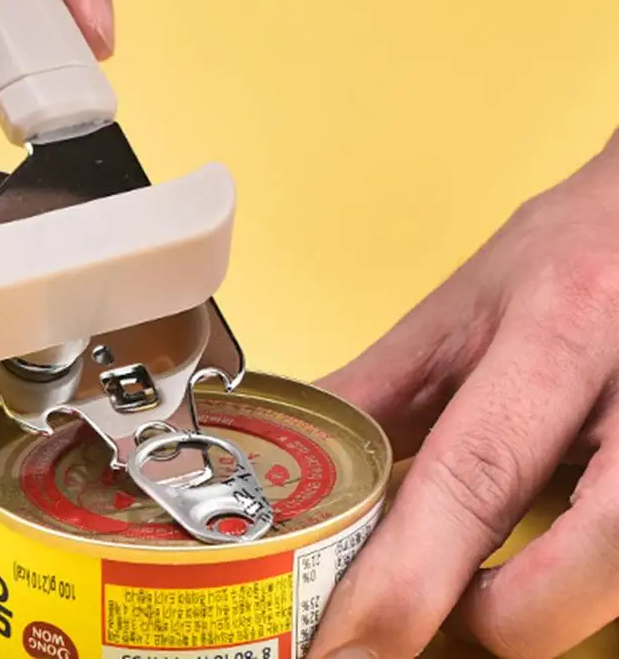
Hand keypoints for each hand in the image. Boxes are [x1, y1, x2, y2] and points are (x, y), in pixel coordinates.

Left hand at [310, 130, 618, 658]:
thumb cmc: (563, 257)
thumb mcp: (461, 309)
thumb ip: (381, 387)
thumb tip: (292, 453)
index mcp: (554, 337)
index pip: (473, 476)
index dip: (404, 579)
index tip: (344, 642)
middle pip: (577, 572)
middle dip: (486, 620)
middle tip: (416, 601)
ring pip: (616, 586)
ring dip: (533, 609)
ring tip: (477, 578)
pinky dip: (569, 582)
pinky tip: (532, 553)